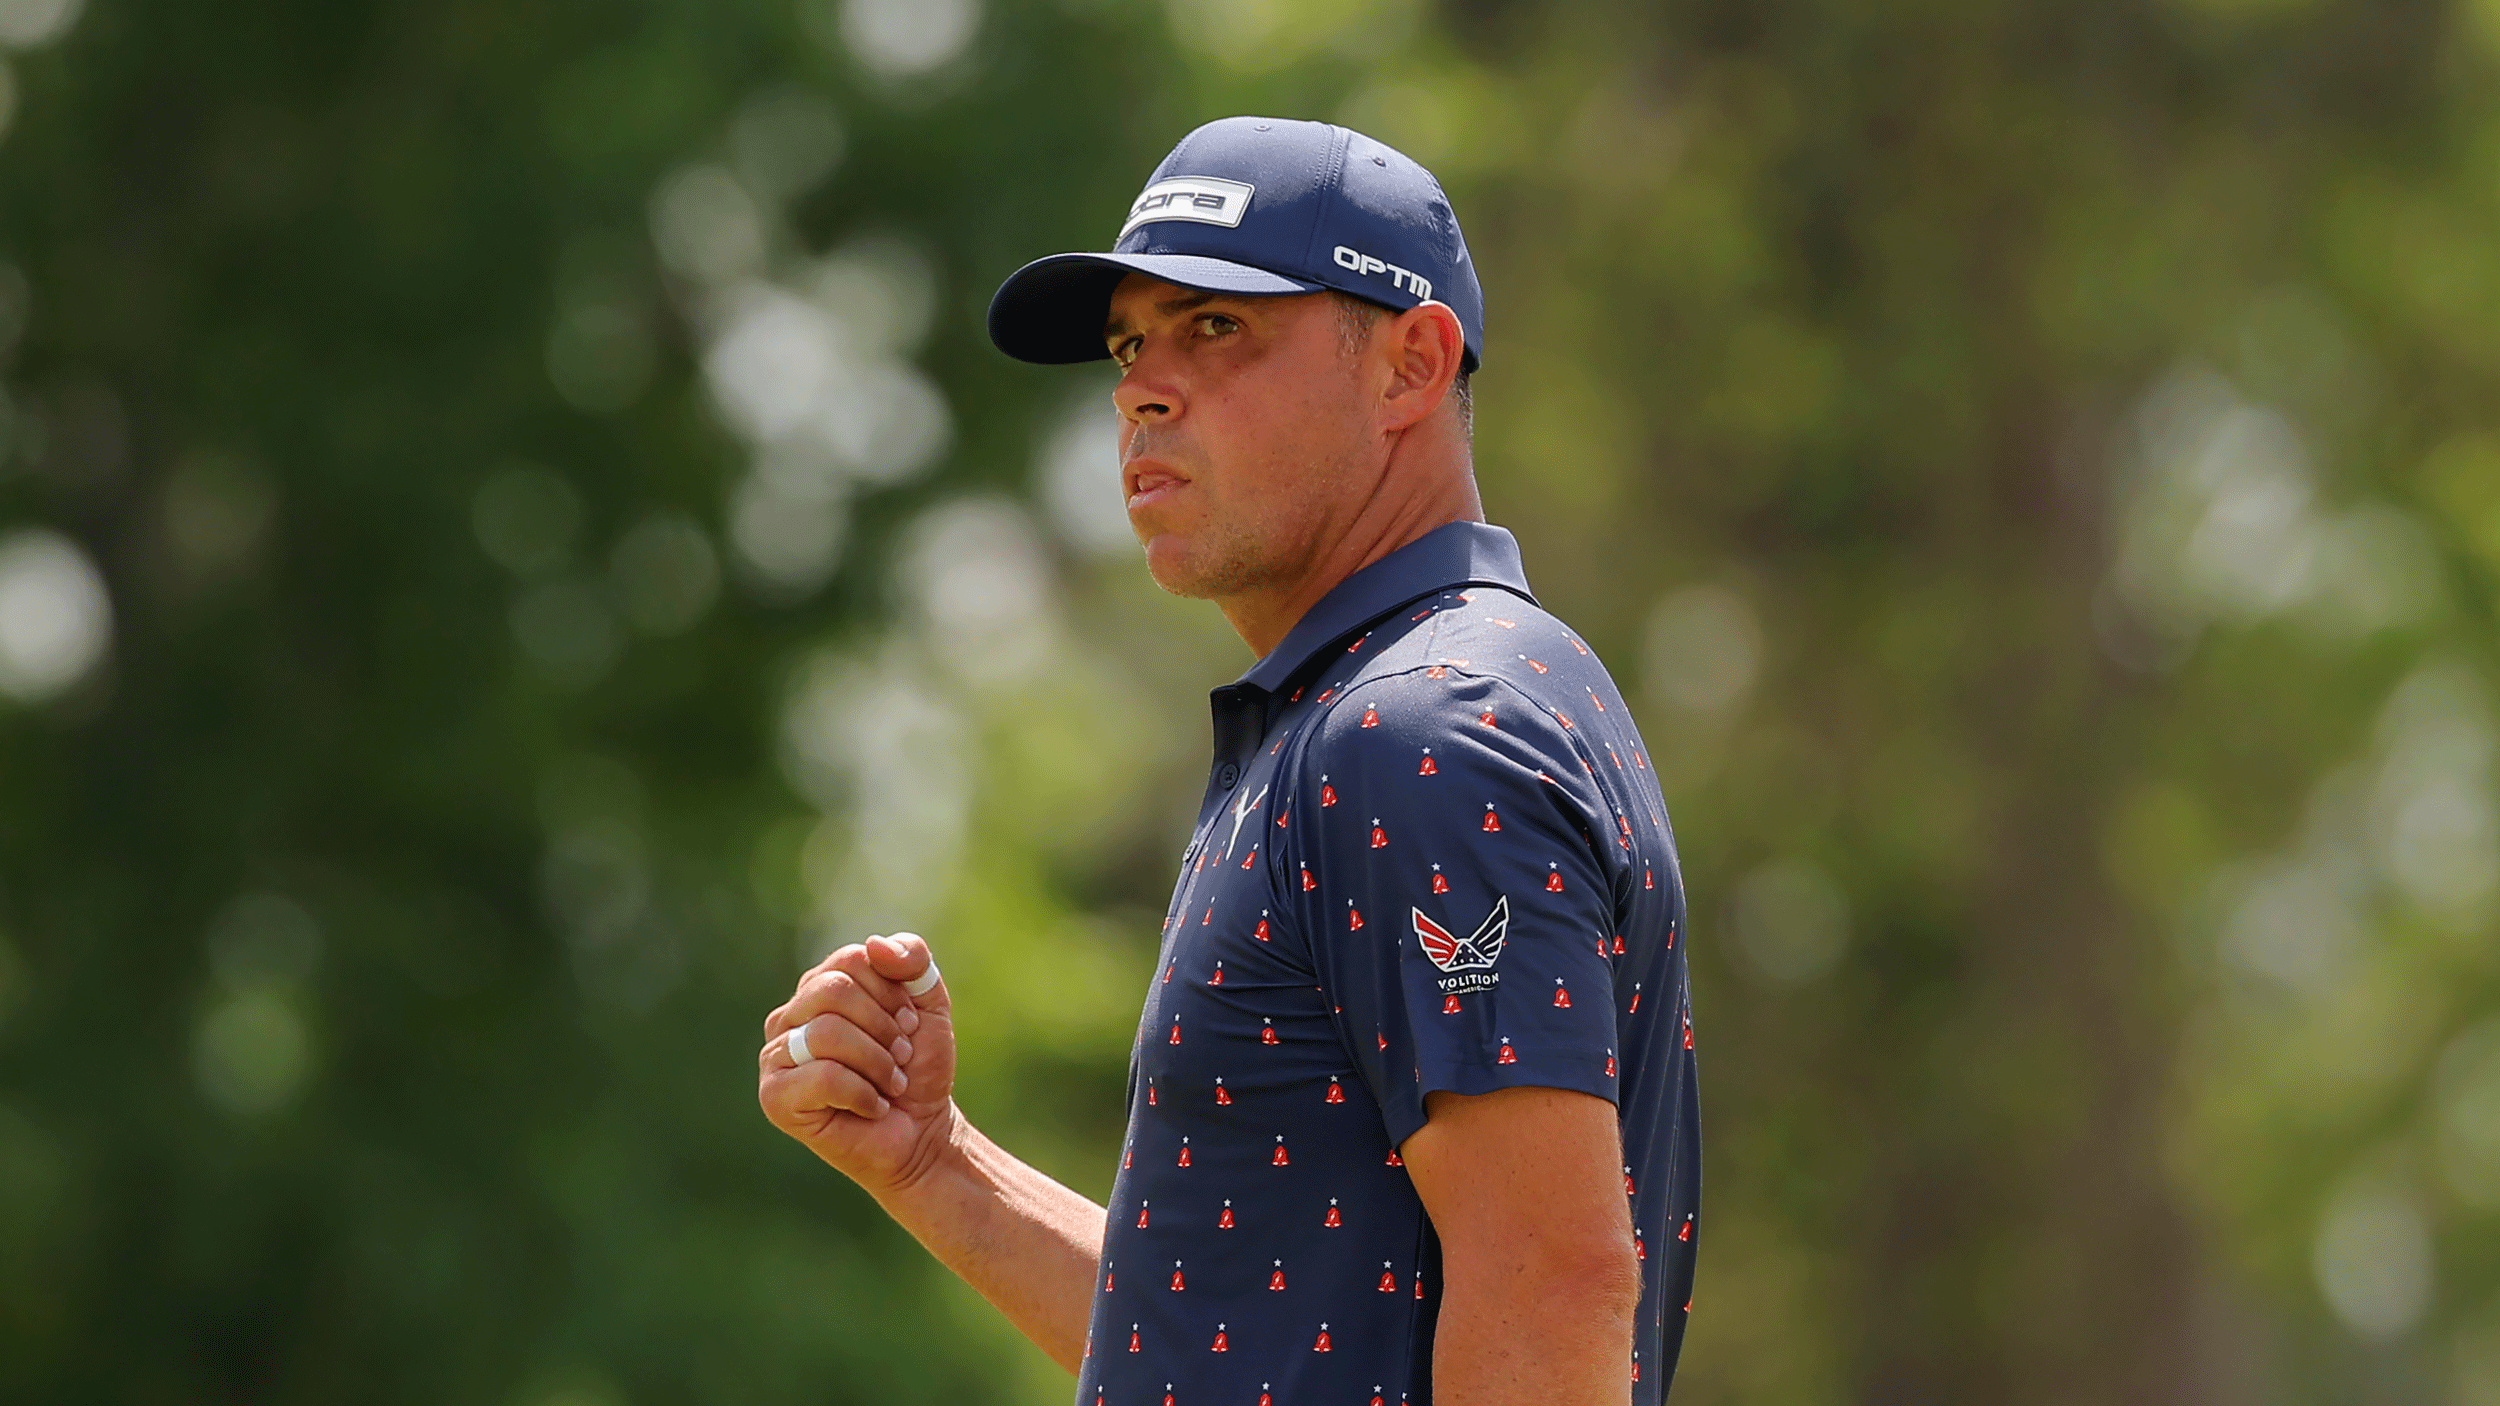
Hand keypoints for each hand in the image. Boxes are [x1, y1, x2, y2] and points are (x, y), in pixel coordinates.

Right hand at [758, 933, 958, 1196]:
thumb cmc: (918, 1067)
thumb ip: (913, 961)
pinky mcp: (775, 1098)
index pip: (852, 960)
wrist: (922, 1131)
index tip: (909, 1024)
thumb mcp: (929, 1004)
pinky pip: (822, 1077)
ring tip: (890, 1084)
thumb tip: (874, 945)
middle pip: (834, 991)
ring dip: (877, 1062)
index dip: (892, 993)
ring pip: (827, 1033)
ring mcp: (775, 1057)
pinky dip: (864, 1093)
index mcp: (817, 987)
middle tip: (900, 1056)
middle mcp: (788, 1017)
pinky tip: (873, 1107)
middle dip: (883, 1027)